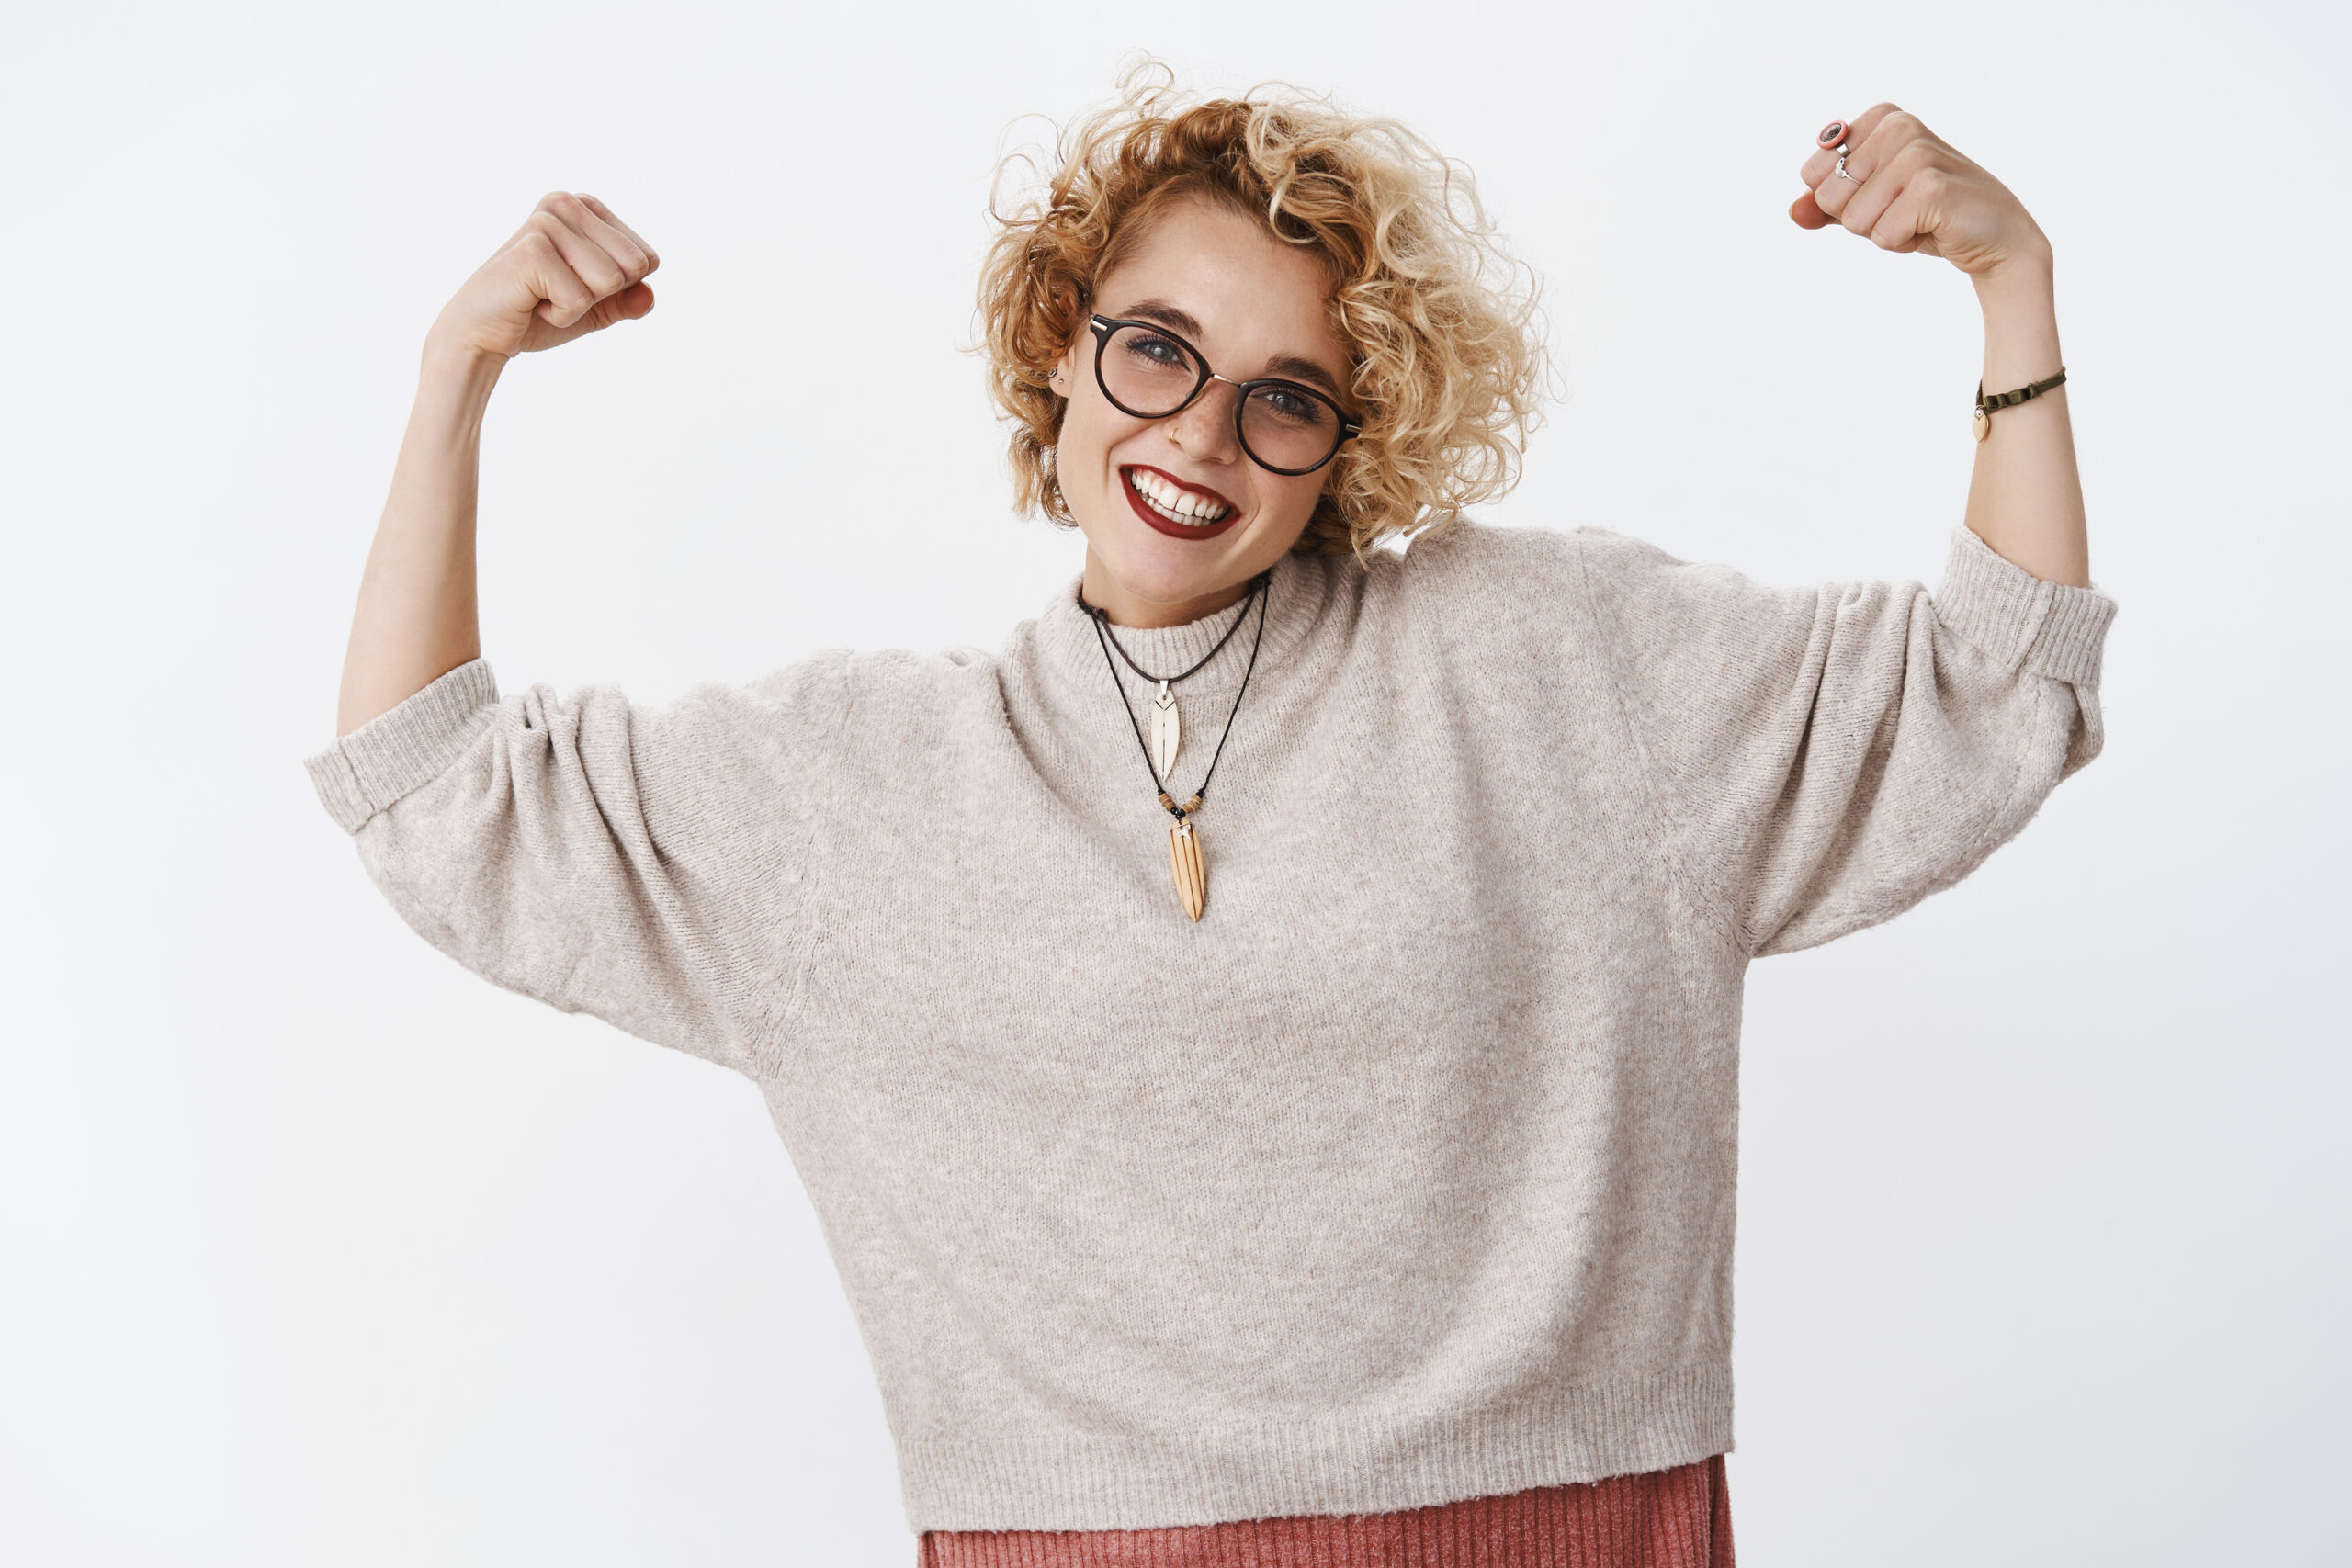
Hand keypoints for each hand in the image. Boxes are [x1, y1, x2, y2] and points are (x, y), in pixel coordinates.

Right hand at [427, 191, 659, 361]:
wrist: (483, 333)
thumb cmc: (538, 313)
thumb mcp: (596, 307)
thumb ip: (629, 300)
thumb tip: (648, 294)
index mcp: (585, 206)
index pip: (647, 258)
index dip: (618, 288)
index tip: (575, 284)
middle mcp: (565, 204)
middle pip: (634, 266)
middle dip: (602, 294)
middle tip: (558, 292)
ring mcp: (546, 223)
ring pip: (611, 281)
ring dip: (579, 305)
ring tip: (543, 296)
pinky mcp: (532, 250)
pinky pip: (581, 299)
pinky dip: (561, 316)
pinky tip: (531, 303)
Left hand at [1789, 105, 2051, 287]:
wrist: (1994, 236)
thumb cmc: (1928, 215)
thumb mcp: (1871, 205)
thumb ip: (1826, 205)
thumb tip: (1793, 211)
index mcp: (1882, 118)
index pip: (1812, 173)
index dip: (1842, 199)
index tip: (1884, 194)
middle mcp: (1899, 127)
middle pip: (1828, 196)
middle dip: (1860, 218)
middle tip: (1903, 209)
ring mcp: (1916, 154)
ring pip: (1851, 219)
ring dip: (1882, 231)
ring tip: (1919, 217)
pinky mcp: (1930, 187)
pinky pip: (1881, 235)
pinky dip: (1901, 243)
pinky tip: (1933, 227)